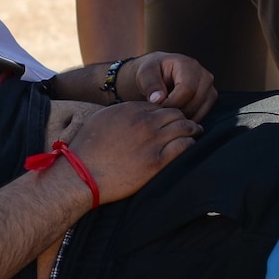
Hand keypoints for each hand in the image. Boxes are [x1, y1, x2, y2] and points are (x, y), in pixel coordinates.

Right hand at [63, 100, 200, 204]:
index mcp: (131, 110)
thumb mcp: (102, 118)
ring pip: (184, 128)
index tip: (170, 118)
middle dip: (183, 118)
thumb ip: (122, 112)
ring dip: (192, 130)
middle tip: (189, 124)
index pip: (160, 105)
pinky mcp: (157, 163)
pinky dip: (189, 145)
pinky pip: (183, 148)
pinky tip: (190, 146)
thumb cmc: (87, 147)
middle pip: (175, 114)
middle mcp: (145, 123)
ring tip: (196, 133)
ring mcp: (153, 142)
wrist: (82, 174)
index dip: (167, 111)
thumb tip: (135, 111)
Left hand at [123, 51, 217, 119]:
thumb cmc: (151, 73)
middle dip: (176, 111)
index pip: (187, 90)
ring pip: (199, 111)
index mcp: (188, 65)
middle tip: (160, 113)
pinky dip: (188, 120)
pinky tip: (174, 116)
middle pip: (194, 102)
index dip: (171, 103)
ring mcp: (210, 88)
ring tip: (166, 113)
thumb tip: (158, 99)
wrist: (158, 75)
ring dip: (181, 117)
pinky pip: (202, 116)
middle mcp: (204, 75)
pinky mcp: (210, 99)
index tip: (157, 107)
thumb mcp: (145, 74)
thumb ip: (150, 85)